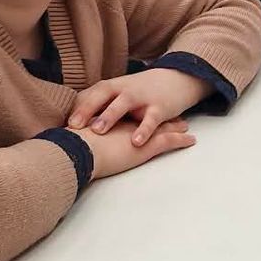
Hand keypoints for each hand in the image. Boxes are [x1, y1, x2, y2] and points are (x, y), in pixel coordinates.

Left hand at [68, 68, 209, 146]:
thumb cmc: (140, 93)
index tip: (61, 124)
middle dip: (87, 109)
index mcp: (112, 88)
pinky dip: (143, 130)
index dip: (76, 108)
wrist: (176, 80)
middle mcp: (125, 89)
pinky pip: (151, 119)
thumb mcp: (119, 95)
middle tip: (73, 125)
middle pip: (103, 95)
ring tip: (98, 130)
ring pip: (124, 104)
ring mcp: (142, 97)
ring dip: (110, 115)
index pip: (90, 95)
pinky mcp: (160, 107)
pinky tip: (135, 142)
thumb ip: (98, 106)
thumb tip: (69, 126)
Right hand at [72, 118, 195, 180]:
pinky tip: (191, 141)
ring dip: (174, 125)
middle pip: (145, 114)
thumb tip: (69, 141)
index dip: (136, 111)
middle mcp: (126, 122)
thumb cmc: (71, 146)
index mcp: (109, 118)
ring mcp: (137, 131)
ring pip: (161, 125)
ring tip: (185, 125)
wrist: (77, 149)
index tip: (142, 110)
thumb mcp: (76, 137)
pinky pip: (168, 141)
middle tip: (167, 113)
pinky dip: (180, 141)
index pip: (127, 111)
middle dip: (157, 113)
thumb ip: (80, 137)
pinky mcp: (146, 145)